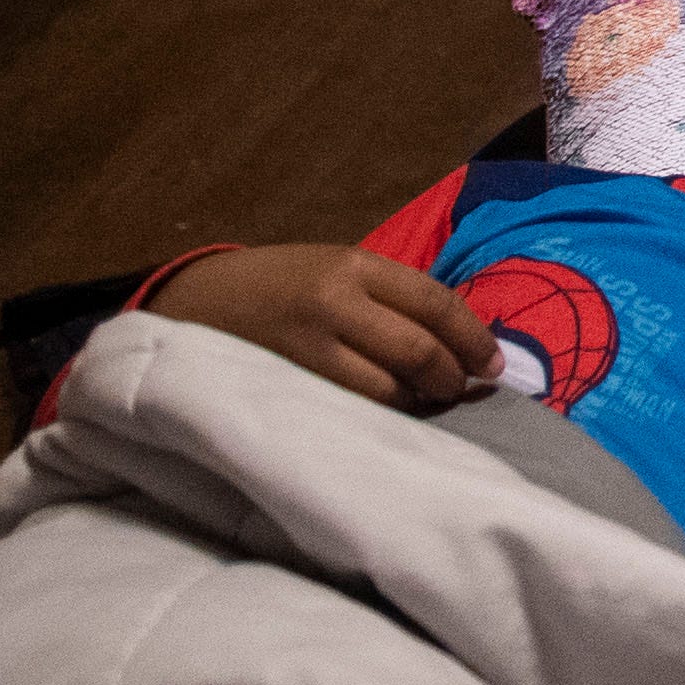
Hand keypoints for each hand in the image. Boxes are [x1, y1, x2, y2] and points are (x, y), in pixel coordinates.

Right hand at [148, 243, 500, 412]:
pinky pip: (347, 409)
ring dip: (418, 404)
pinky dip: (378, 416)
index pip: (435, 303)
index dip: (473, 338)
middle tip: (465, 391)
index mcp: (354, 265)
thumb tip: (456, 341)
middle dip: (452, 377)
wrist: (190, 301)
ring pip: (385, 389)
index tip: (494, 365)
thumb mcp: (335, 270)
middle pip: (417, 350)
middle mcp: (333, 302)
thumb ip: (387, 299)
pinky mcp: (282, 385)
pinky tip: (389, 418)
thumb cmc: (278, 286)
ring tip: (430, 406)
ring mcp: (304, 348)